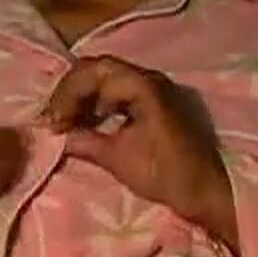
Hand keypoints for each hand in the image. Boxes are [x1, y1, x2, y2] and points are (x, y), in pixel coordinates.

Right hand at [44, 55, 236, 246]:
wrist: (204, 188)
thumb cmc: (164, 173)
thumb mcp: (118, 159)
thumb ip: (85, 142)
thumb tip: (58, 137)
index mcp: (142, 86)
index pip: (91, 74)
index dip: (66, 97)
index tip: (53, 125)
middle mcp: (149, 77)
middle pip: (97, 68)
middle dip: (70, 91)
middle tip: (54, 118)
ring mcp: (154, 86)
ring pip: (106, 76)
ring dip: (83, 95)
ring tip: (66, 120)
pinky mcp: (154, 100)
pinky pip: (118, 89)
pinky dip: (98, 101)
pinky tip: (87, 120)